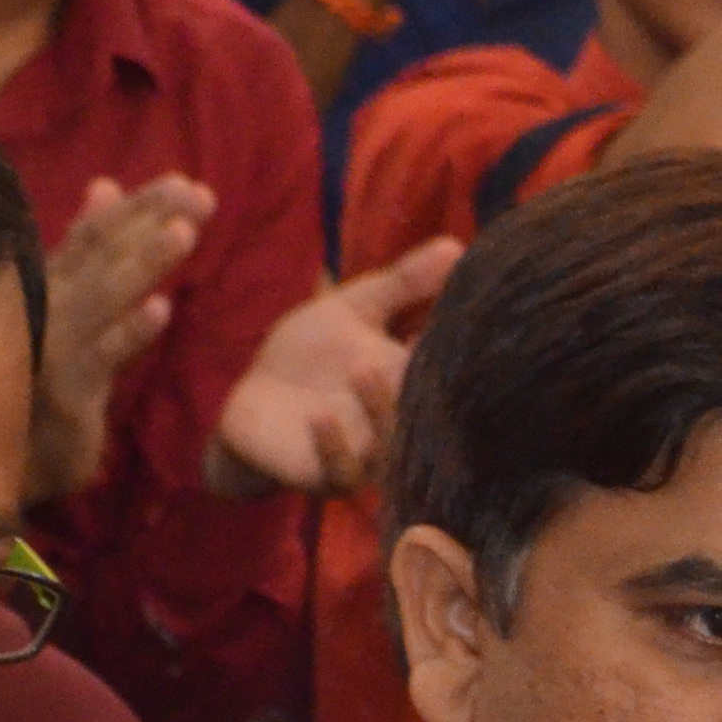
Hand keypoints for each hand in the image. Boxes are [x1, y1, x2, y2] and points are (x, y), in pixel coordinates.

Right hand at [32, 173, 209, 503]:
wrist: (1, 459)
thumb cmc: (36, 376)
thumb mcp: (66, 306)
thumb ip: (86, 249)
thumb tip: (107, 184)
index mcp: (50, 284)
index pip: (95, 233)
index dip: (138, 205)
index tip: (184, 181)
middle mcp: (47, 304)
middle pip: (101, 252)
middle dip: (150, 219)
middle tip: (198, 193)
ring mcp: (54, 346)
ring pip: (104, 295)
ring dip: (145, 261)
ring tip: (186, 231)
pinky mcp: (66, 392)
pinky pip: (102, 357)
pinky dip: (130, 331)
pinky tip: (162, 308)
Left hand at [209, 239, 457, 496]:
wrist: (253, 401)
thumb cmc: (309, 354)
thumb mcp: (355, 307)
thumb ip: (403, 282)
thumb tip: (456, 245)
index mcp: (413, 380)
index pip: (448, 369)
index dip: (461, 350)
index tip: (468, 320)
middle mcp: (399, 422)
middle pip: (428, 411)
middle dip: (427, 383)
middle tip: (419, 342)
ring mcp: (366, 454)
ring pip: (388, 445)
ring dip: (379, 409)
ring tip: (363, 368)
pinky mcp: (327, 476)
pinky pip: (341, 472)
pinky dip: (333, 448)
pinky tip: (321, 418)